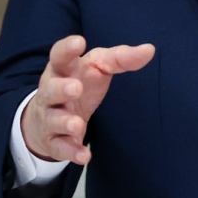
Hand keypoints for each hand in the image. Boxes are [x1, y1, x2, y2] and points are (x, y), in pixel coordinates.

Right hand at [20, 35, 154, 164]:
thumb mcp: (98, 67)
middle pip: (50, 88)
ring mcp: (49, 117)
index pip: (59, 55)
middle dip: (61, 88)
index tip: (79, 41)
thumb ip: (120, 58)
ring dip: (64, 122)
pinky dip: (71, 152)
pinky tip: (84, 156)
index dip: (67, 48)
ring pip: (52, 119)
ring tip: (77, 124)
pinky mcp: (53, 141)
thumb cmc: (79, 83)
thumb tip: (150, 49)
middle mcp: (50, 92)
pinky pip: (60, 147)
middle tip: (75, 88)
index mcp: (62, 69)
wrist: (47, 119)